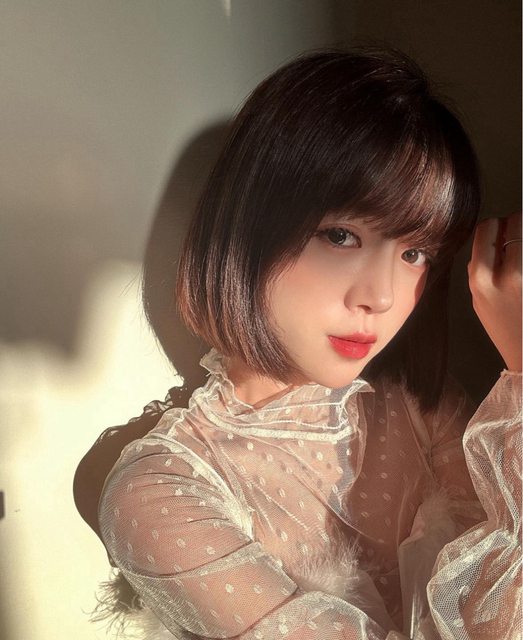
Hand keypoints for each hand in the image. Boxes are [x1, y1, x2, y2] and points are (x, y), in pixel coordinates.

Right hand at [468, 212, 521, 371]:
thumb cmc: (507, 331)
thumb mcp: (480, 302)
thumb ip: (481, 271)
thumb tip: (492, 239)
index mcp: (481, 280)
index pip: (487, 229)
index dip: (497, 225)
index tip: (502, 231)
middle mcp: (508, 275)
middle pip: (516, 222)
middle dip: (519, 224)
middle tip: (521, 237)